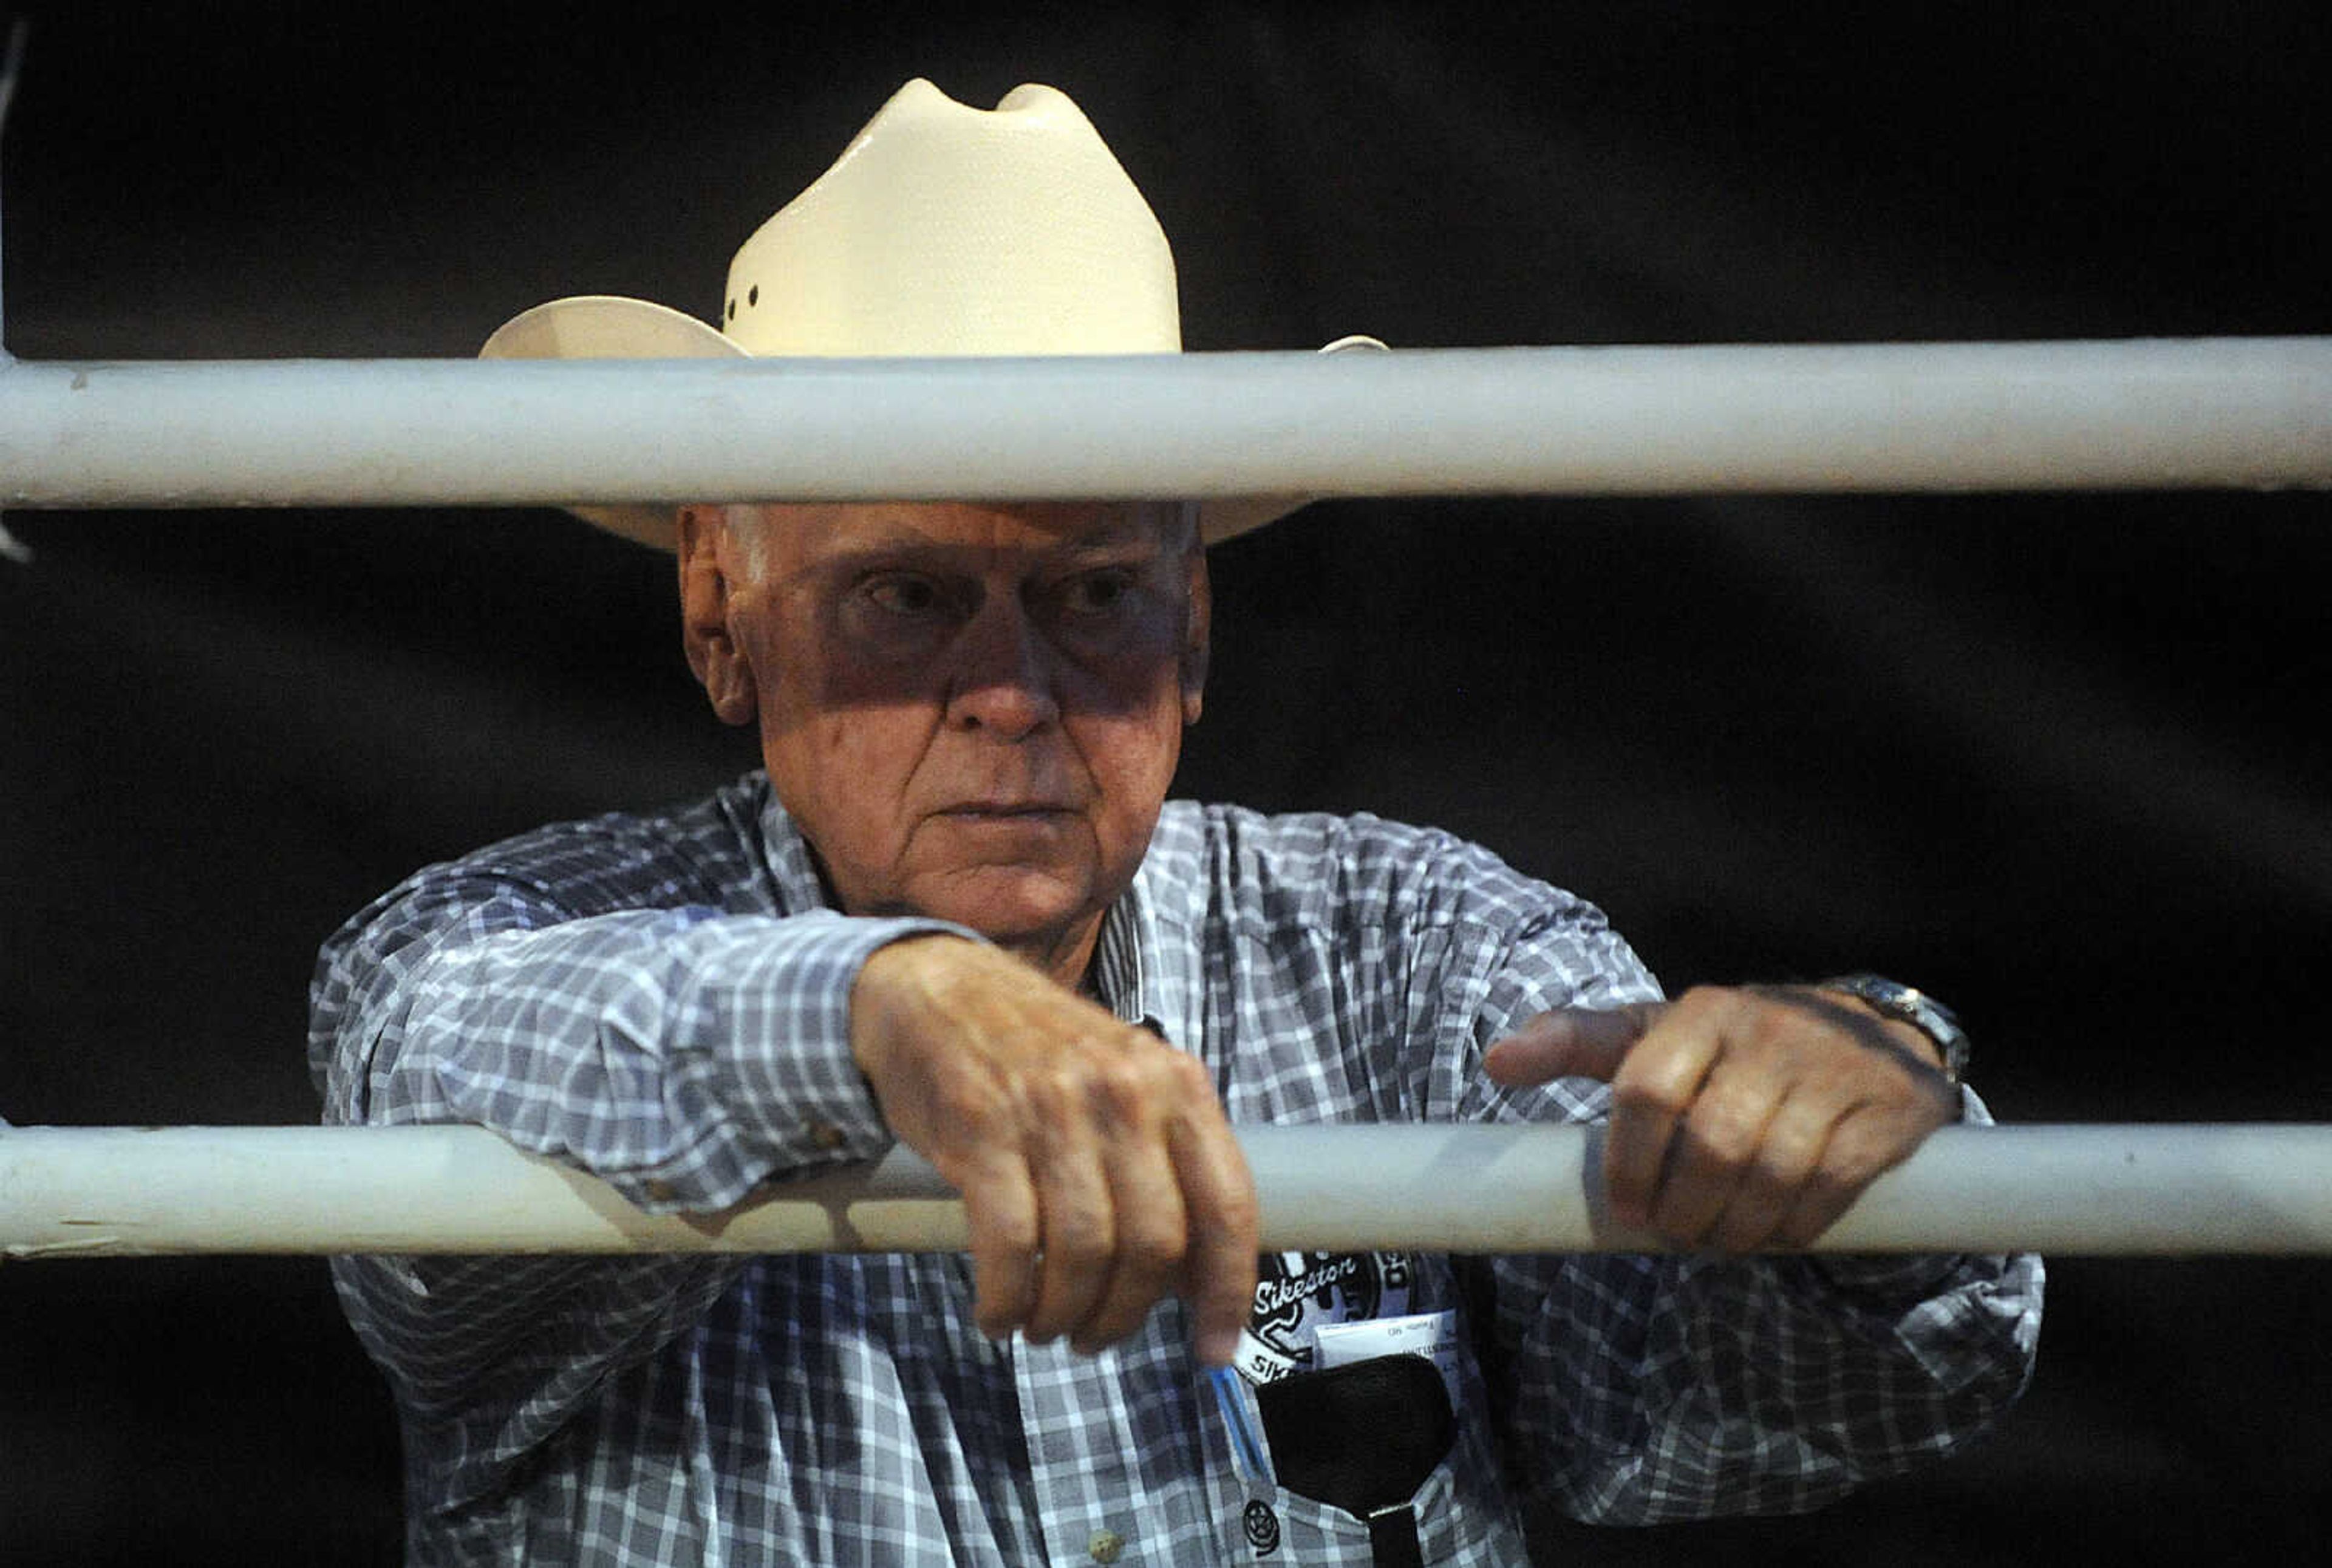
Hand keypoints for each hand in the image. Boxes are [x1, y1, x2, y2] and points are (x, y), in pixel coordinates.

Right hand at [849, 936, 1256, 1365]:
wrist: (933, 989)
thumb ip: (1164, 1164)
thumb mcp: (1124, 1082)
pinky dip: (1006, 1299)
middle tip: (1097, 1337)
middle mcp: (1124, 1091)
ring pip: (1084, 1252)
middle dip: (1127, 1313)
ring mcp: (1052, 1108)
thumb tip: (1192, 1280)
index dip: (1228, 1290)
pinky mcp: (981, 1128)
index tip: (1214, 1350)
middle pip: (1154, 1243)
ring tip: (1046, 1326)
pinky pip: (1010, 1244)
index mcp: (1176, 1082)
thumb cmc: (1036, 1052)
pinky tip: (998, 1313)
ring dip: (1065, 1314)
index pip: (1227, 1203)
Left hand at [1482, 985, 1957, 1250]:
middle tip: (1676, 1232)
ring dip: (1737, 1228)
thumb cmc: (1737, 1047)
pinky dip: (1796, 1225)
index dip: (1629, 1163)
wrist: (1871, 1031)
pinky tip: (1777, 1233)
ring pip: (1772, 1171)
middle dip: (1685, 1209)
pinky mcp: (1887, 1109)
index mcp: (1702, 1011)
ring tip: (1720, 1239)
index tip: (1627, 1209)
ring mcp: (1834, 1068)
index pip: (1646, 1089)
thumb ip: (1578, 1042)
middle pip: (1712, 1144)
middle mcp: (1770, 1031)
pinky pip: (1833, 1184)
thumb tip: (1497, 1061)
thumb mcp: (1657, 1031)